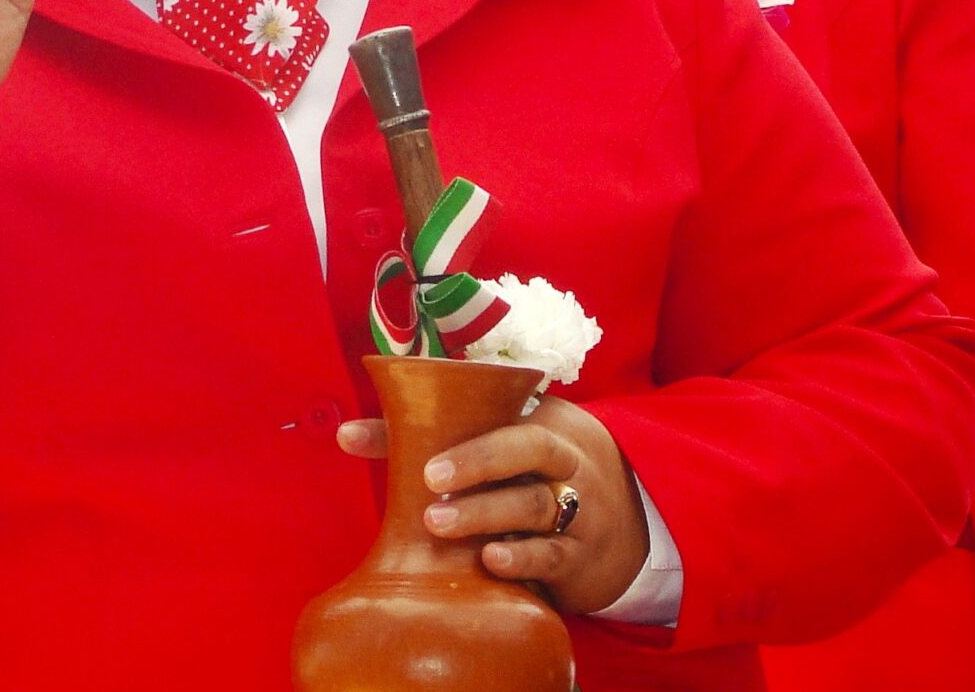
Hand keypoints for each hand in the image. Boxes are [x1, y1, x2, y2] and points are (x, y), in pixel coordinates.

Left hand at [336, 393, 647, 614]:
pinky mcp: (579, 557)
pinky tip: (492, 559)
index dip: (465, 434)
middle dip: (478, 462)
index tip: (420, 452)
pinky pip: (553, 555)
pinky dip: (523, 557)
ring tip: (438, 524)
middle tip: (428, 480)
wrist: (628, 522)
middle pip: (529, 451)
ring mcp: (577, 509)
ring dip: (484, 514)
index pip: (504, 416)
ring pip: (535, 505)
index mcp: (541, 425)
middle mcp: (564, 462)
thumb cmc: (537, 474)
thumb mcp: (500, 447)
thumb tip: (346, 435)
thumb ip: (425, 440)